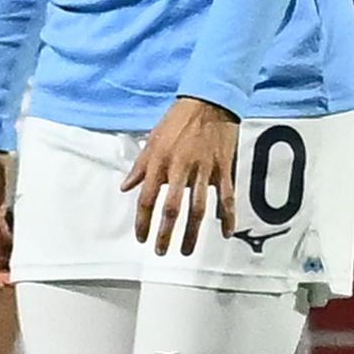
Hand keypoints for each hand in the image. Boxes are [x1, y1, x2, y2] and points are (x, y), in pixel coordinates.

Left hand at [124, 96, 239, 255]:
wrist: (210, 102)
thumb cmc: (177, 120)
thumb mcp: (152, 140)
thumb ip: (140, 166)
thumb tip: (126, 187)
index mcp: (160, 162)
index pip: (147, 198)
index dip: (143, 221)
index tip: (142, 237)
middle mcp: (181, 168)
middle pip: (172, 208)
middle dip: (165, 233)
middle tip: (161, 251)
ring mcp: (204, 170)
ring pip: (197, 207)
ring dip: (191, 232)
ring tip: (186, 250)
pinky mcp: (223, 168)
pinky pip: (226, 197)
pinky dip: (227, 216)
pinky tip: (226, 232)